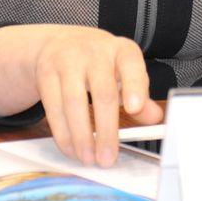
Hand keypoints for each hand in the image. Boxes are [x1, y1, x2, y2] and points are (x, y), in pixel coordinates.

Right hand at [4, 25, 162, 166]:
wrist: (60, 42)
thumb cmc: (101, 63)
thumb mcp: (123, 71)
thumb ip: (140, 94)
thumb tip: (155, 118)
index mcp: (121, 50)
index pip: (131, 65)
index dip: (134, 86)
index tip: (135, 109)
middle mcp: (94, 52)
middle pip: (102, 92)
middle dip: (106, 129)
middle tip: (108, 158)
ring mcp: (67, 61)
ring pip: (73, 102)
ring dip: (81, 136)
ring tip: (88, 158)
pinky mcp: (46, 74)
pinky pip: (53, 107)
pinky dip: (62, 133)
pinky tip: (71, 149)